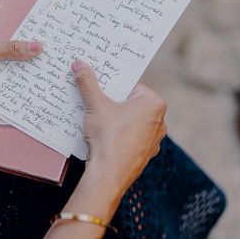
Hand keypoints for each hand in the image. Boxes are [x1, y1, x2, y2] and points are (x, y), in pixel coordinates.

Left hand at [0, 33, 41, 126]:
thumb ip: (9, 49)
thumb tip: (37, 46)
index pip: (8, 42)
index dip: (25, 43)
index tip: (48, 44)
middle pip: (11, 64)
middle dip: (27, 65)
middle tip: (53, 65)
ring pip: (8, 82)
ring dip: (22, 84)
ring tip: (48, 82)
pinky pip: (2, 99)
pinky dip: (13, 99)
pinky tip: (32, 99)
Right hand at [71, 59, 166, 199]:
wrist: (109, 175)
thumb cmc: (108, 137)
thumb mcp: (95, 105)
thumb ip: (88, 82)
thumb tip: (79, 64)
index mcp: (154, 103)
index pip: (130, 86)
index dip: (112, 87)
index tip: (99, 88)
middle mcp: (160, 120)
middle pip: (130, 104)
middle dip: (112, 103)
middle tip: (95, 103)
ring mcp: (154, 139)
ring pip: (130, 122)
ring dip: (115, 120)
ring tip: (96, 122)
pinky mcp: (145, 154)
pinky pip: (130, 138)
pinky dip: (118, 136)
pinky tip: (103, 139)